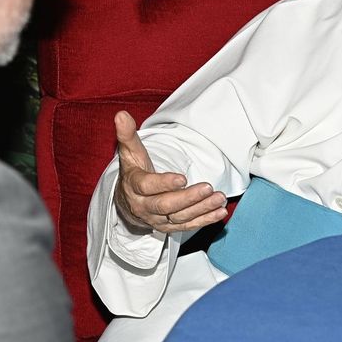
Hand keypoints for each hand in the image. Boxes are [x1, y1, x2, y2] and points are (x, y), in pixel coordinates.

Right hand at [111, 111, 227, 234]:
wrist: (128, 202)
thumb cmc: (134, 172)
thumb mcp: (129, 153)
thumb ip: (127, 135)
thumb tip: (121, 114)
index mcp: (134, 186)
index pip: (148, 186)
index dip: (164, 183)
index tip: (182, 178)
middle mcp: (144, 206)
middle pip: (166, 206)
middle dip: (188, 198)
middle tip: (207, 187)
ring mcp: (157, 219)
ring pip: (180, 217)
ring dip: (201, 208)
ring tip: (220, 198)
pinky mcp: (169, 227)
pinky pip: (187, 225)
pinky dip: (205, 220)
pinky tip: (220, 212)